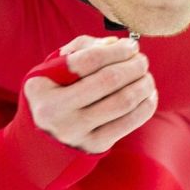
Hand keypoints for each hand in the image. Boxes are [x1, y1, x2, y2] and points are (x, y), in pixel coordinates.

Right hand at [23, 36, 157, 153]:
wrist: (43, 140)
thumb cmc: (54, 94)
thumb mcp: (54, 68)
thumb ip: (82, 49)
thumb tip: (116, 43)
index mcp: (41, 86)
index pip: (87, 60)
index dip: (116, 50)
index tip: (131, 45)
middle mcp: (56, 112)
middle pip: (108, 80)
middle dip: (133, 66)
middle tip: (142, 60)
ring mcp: (76, 132)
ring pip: (124, 101)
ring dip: (143, 84)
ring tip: (146, 76)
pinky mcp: (95, 146)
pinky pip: (129, 122)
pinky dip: (146, 106)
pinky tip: (148, 94)